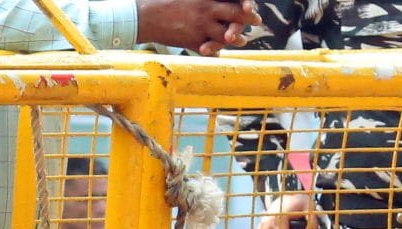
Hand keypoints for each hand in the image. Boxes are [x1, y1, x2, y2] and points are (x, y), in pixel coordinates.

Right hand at [134, 0, 255, 53]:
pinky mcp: (192, 43)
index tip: (251, 6)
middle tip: (257, 21)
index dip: (246, 4)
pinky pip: (211, 49)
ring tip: (243, 40)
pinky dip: (216, 50)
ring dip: (237, 38)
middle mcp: (207, 12)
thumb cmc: (164, 0)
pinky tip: (220, 50)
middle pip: (236, 17)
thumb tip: (218, 1)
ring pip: (227, 36)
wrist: (144, 17)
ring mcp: (201, 29)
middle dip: (249, 20)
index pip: (234, 0)